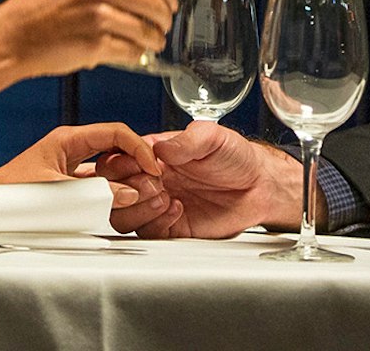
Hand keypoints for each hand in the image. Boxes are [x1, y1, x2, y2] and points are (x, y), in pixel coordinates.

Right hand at [0, 0, 176, 75]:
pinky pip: (132, 51)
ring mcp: (101, 15)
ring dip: (155, 40)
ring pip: (147, 30)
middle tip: (163, 26)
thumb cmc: (39, 11)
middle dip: (165, 18)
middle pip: (156, 3)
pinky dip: (137, 55)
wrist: (13, 36)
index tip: (170, 2)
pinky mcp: (97, 44)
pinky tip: (134, 54)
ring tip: (152, 44)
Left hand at [0, 122, 165, 216]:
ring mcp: (74, 166)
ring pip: (112, 167)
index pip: (116, 133)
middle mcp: (74, 148)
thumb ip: (95, 194)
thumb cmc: (11, 195)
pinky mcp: (72, 184)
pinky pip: (102, 184)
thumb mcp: (56, 192)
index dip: (139, 148)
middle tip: (152, 186)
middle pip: (118, 149)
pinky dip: (116, 192)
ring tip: (143, 196)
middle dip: (138, 166)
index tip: (152, 167)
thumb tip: (128, 194)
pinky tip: (124, 204)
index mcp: (69, 139)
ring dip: (130, 180)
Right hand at [97, 122, 303, 238]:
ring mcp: (158, 205)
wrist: (258, 186)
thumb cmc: (234, 157)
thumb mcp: (213, 137)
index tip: (142, 164)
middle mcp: (151, 180)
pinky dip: (157, 222)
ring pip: (122, 216)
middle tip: (153, 183)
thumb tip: (160, 148)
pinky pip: (148, 233)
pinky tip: (177, 209)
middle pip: (111, 191)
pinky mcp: (171, 228)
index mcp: (153, 155)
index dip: (121, 163)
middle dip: (126, 187)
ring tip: (164, 196)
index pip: (115, 159)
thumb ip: (187, 139)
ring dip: (138, 208)